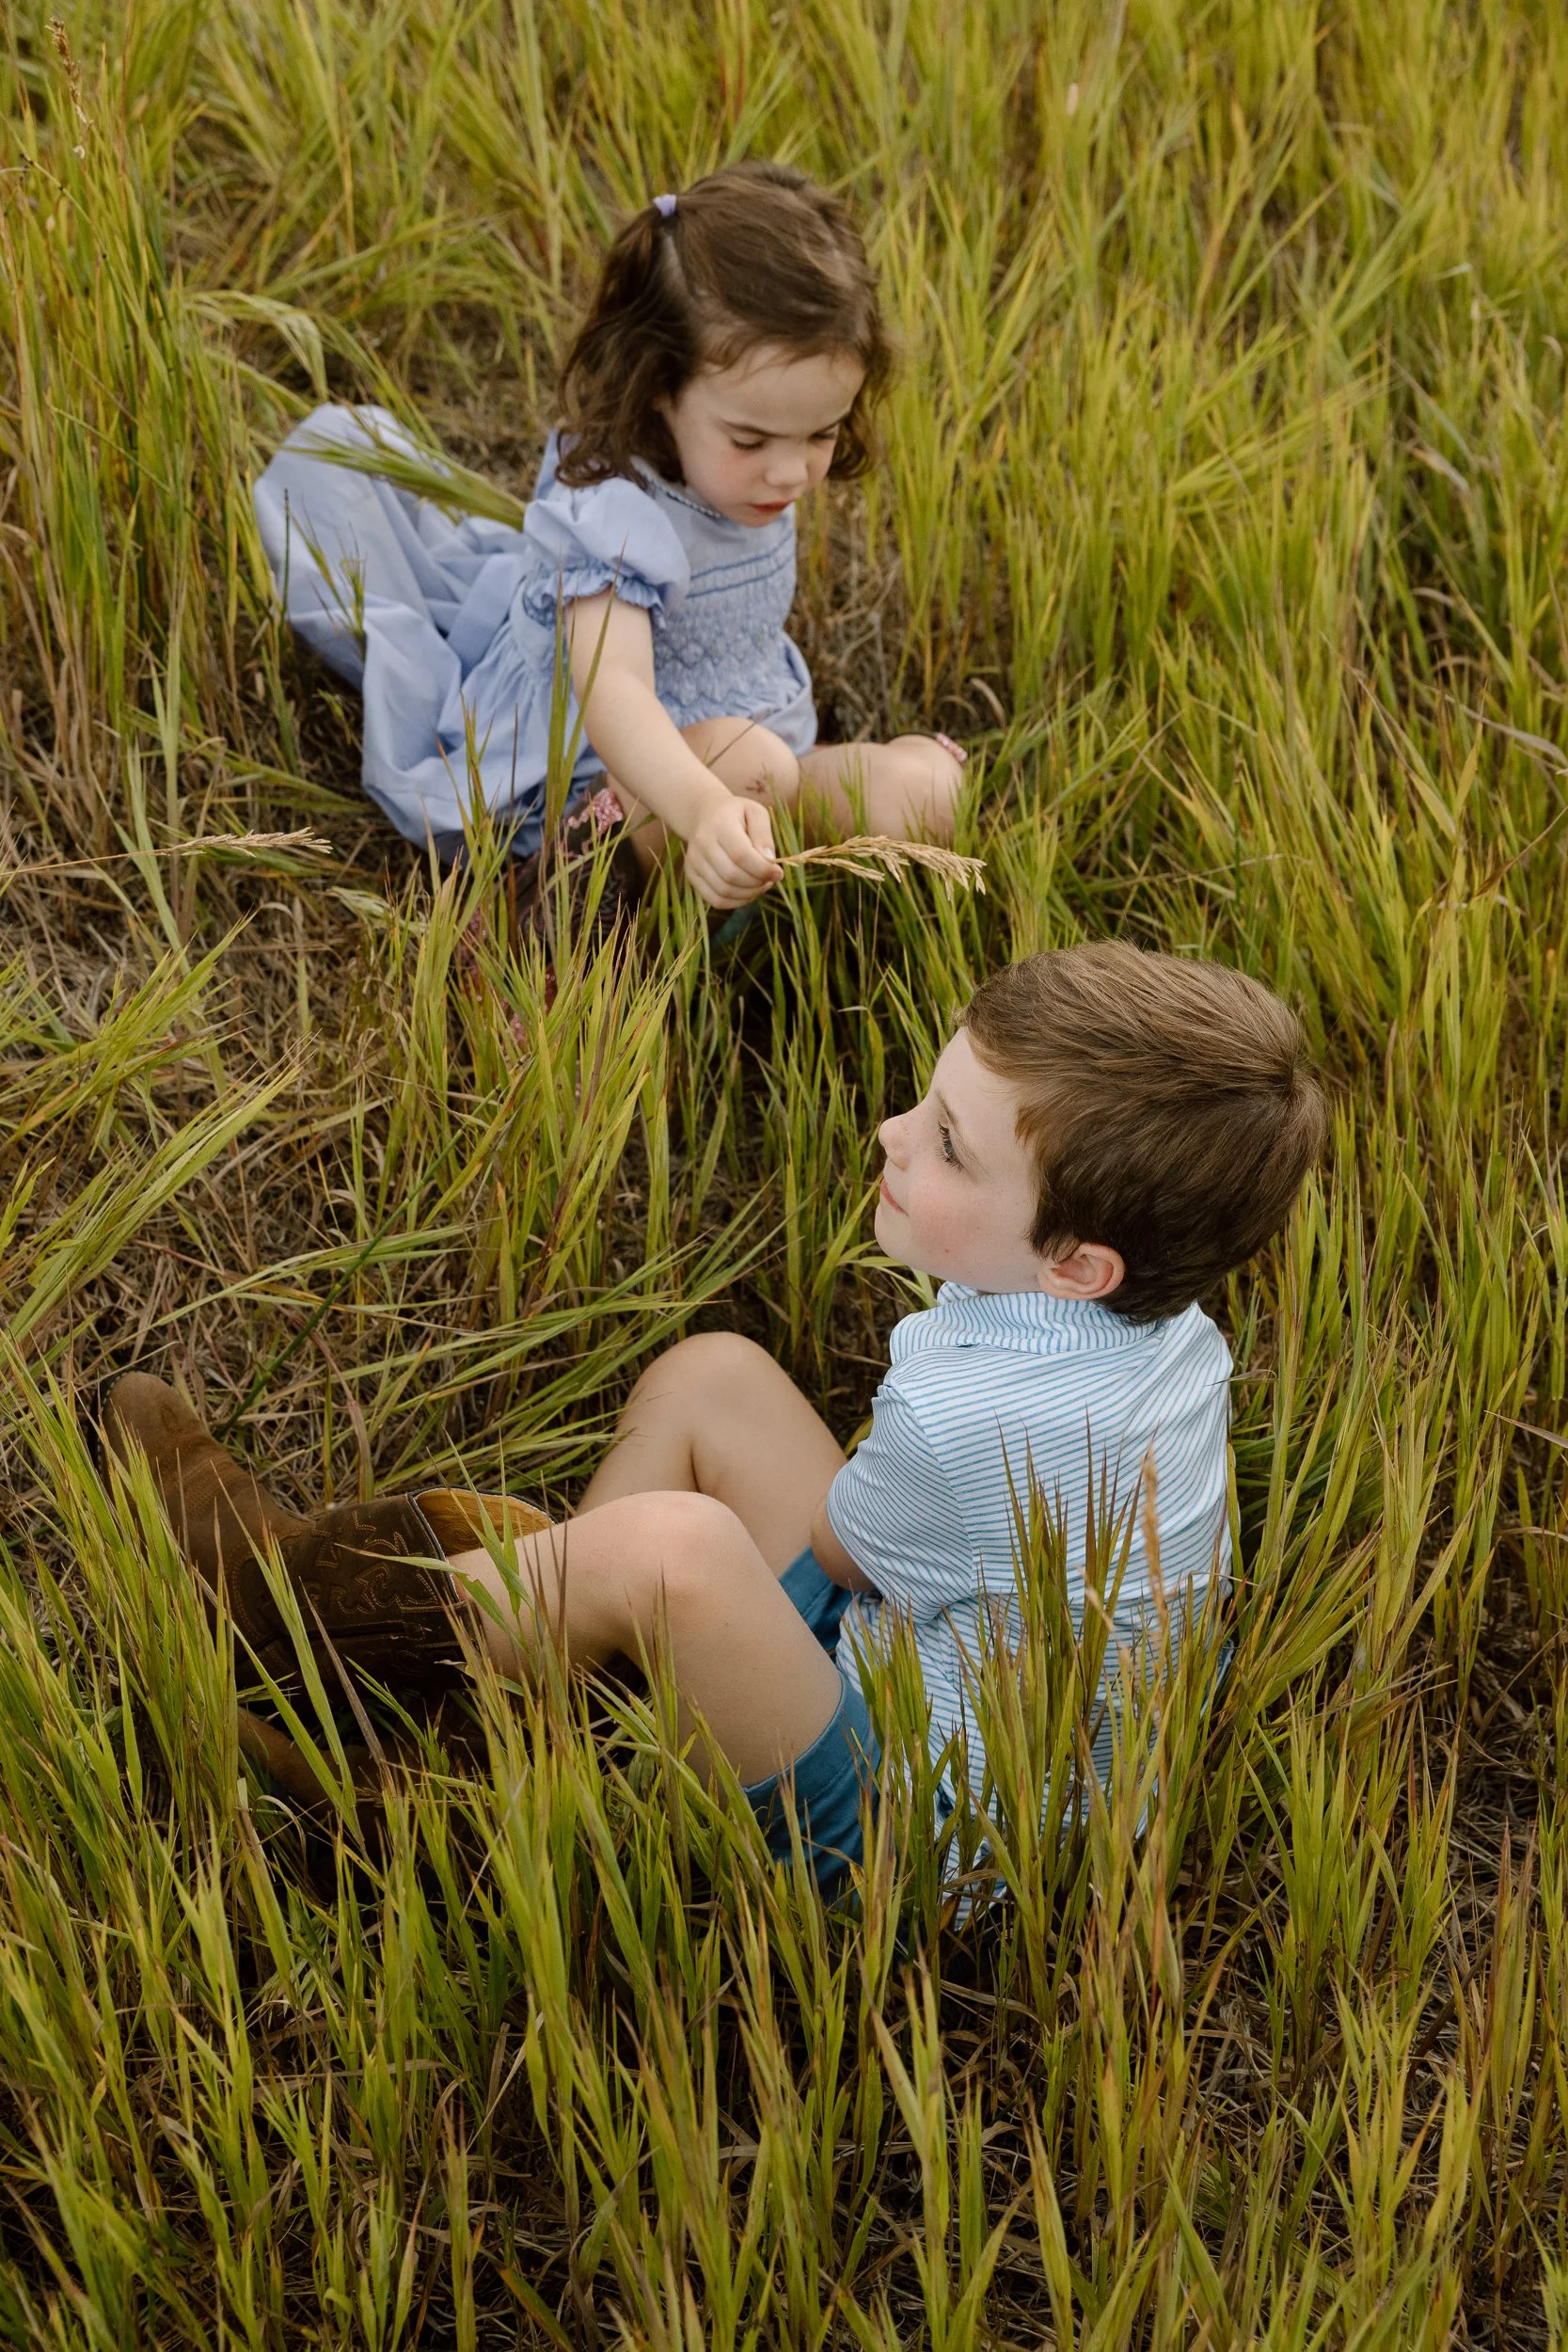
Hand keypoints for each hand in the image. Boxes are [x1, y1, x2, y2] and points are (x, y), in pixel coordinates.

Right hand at [683, 793, 781, 909]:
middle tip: (770, 879)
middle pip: (731, 876)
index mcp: (720, 824)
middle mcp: (702, 844)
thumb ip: (764, 835)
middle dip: (757, 883)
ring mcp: (694, 861)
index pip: (740, 855)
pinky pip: (715, 899)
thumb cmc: (736, 814)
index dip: (762, 869)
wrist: (704, 814)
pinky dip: (736, 902)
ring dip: (748, 894)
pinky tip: (748, 891)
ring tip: (761, 884)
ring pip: (723, 891)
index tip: (778, 873)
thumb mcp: (756, 813)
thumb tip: (770, 861)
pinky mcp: (692, 875)